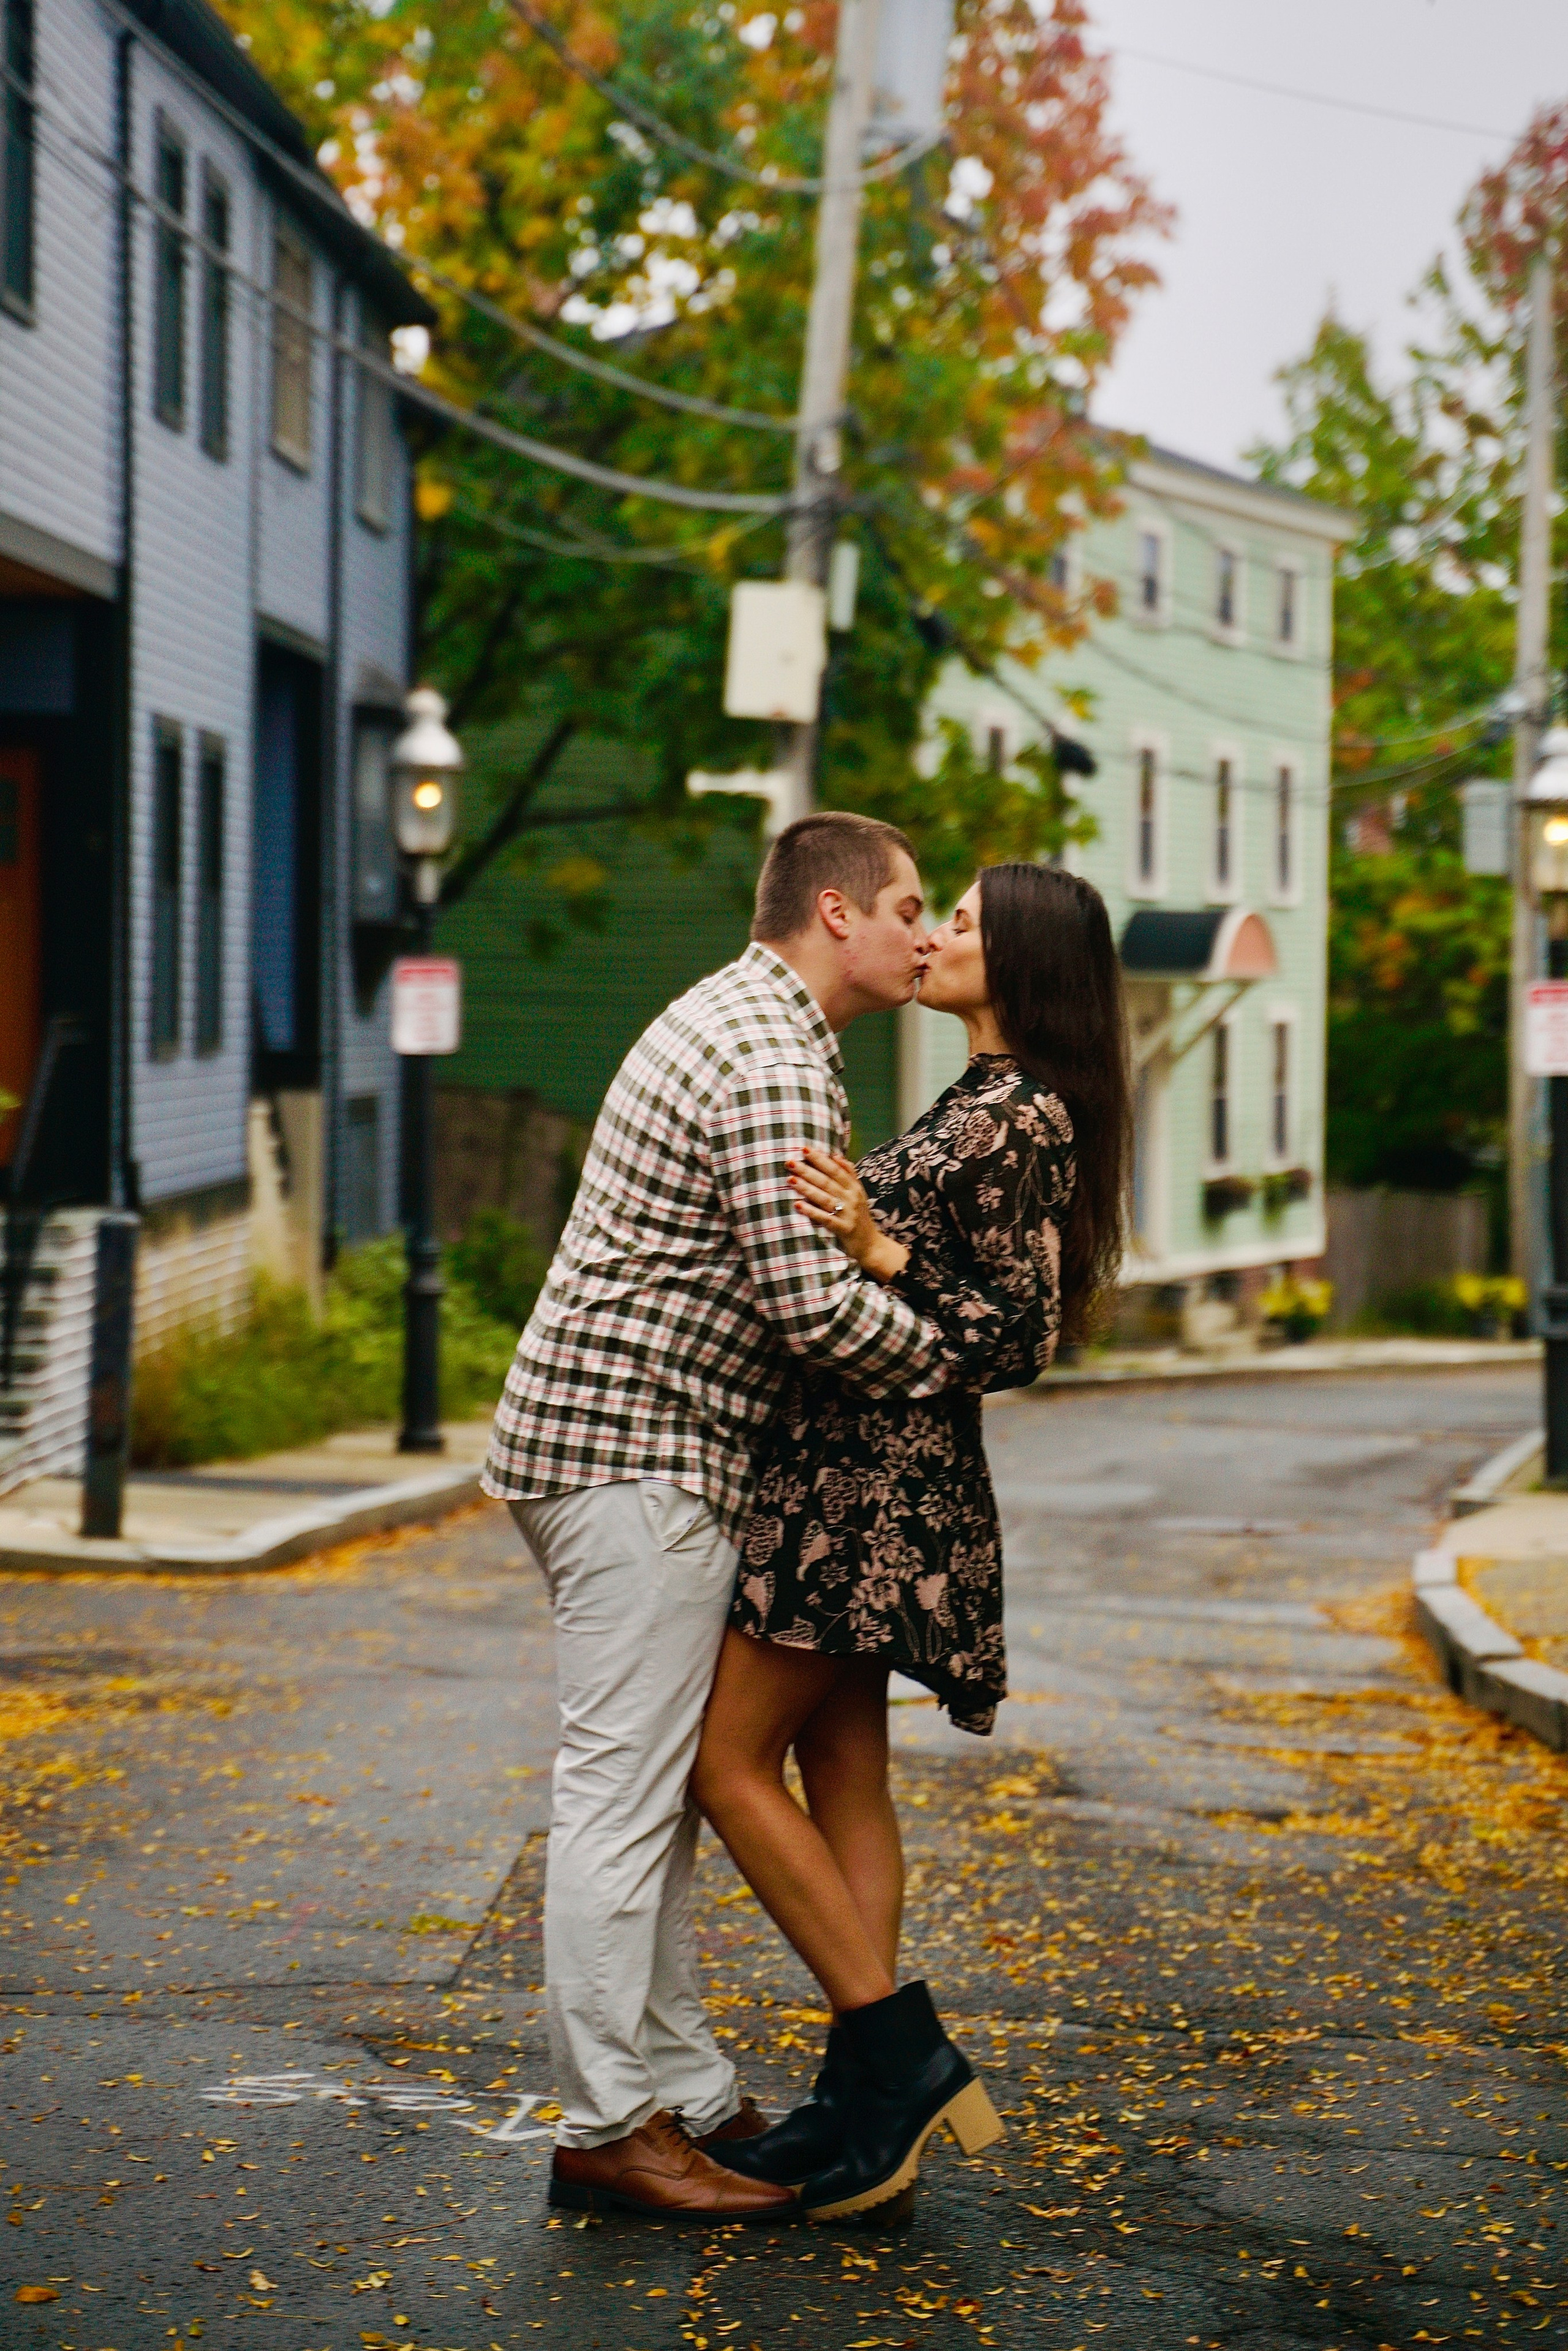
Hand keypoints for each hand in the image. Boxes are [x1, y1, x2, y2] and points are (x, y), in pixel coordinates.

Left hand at [787, 1146, 908, 1283]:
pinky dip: (811, 1212)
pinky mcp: (843, 1229)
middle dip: (808, 1171)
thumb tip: (836, 1155)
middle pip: (827, 1182)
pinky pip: (825, 1219)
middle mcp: (852, 1199)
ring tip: (790, 1179)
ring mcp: (848, 1214)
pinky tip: (798, 1205)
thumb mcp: (858, 1193)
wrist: (871, 1245)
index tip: (804, 1149)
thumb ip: (849, 1174)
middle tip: (790, 1162)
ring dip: (807, 1188)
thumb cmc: (859, 1216)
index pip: (835, 1170)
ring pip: (824, 1198)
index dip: (820, 1159)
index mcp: (854, 1188)